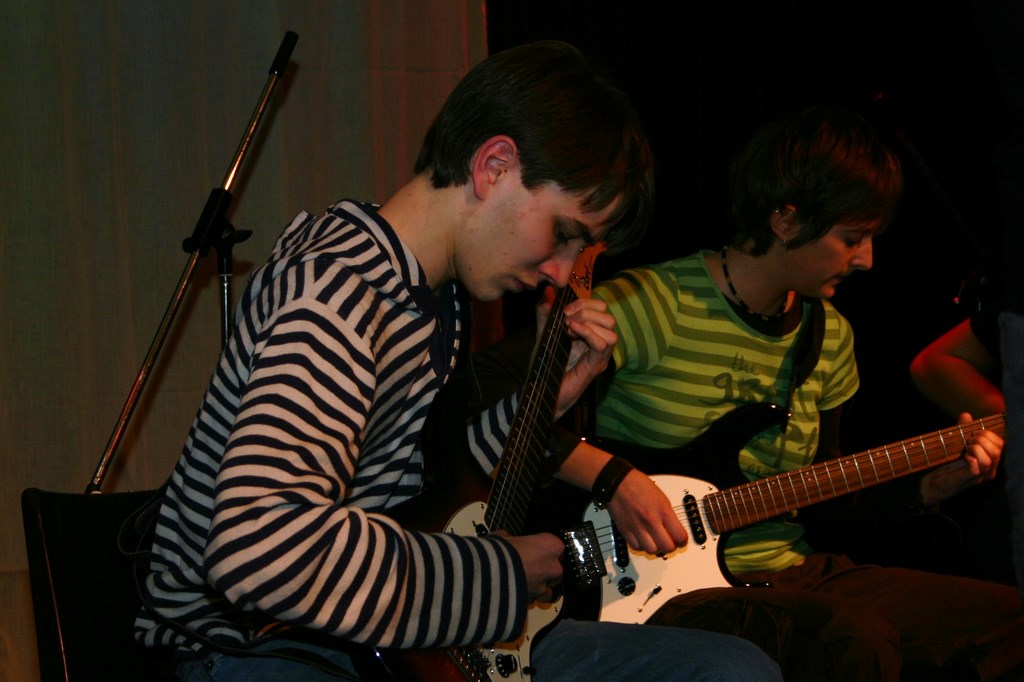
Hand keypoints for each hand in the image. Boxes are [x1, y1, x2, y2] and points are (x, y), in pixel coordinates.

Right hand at [502, 531, 564, 602]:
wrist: (494, 571)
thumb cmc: (504, 550)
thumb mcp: (506, 537)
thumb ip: (511, 539)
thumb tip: (505, 538)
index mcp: (552, 546)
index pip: (557, 547)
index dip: (545, 550)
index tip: (535, 551)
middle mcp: (554, 567)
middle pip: (556, 571)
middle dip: (546, 571)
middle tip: (530, 568)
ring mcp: (546, 586)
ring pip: (548, 590)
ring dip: (539, 588)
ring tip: (525, 585)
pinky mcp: (535, 600)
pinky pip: (534, 600)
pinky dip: (527, 598)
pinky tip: (517, 594)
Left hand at [533, 289, 617, 419]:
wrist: (541, 392)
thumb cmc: (545, 366)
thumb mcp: (543, 334)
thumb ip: (545, 314)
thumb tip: (548, 291)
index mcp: (590, 333)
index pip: (601, 308)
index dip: (585, 302)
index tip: (564, 311)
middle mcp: (599, 343)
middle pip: (608, 316)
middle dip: (585, 311)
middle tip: (566, 321)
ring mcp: (599, 356)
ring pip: (611, 329)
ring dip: (588, 322)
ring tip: (569, 329)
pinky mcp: (595, 366)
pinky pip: (603, 344)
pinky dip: (589, 333)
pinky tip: (572, 331)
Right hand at [607, 469, 688, 555]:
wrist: (618, 482)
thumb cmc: (639, 485)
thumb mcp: (662, 497)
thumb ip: (668, 515)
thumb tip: (674, 530)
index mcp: (663, 510)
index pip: (680, 536)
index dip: (683, 542)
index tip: (681, 541)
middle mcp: (651, 520)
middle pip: (667, 547)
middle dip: (670, 547)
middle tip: (669, 542)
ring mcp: (637, 526)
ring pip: (652, 550)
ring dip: (656, 548)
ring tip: (655, 541)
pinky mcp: (625, 530)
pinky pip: (636, 547)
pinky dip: (642, 546)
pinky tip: (643, 539)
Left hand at [920, 412, 1003, 504]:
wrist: (933, 482)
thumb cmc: (947, 463)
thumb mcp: (957, 444)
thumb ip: (963, 430)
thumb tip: (966, 415)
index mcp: (989, 460)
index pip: (1000, 444)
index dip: (989, 434)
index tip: (974, 432)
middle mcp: (988, 470)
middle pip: (997, 450)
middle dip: (982, 439)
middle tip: (968, 440)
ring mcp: (979, 476)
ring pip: (989, 459)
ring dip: (976, 448)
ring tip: (966, 447)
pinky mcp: (967, 480)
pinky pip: (976, 468)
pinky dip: (971, 458)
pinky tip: (964, 457)